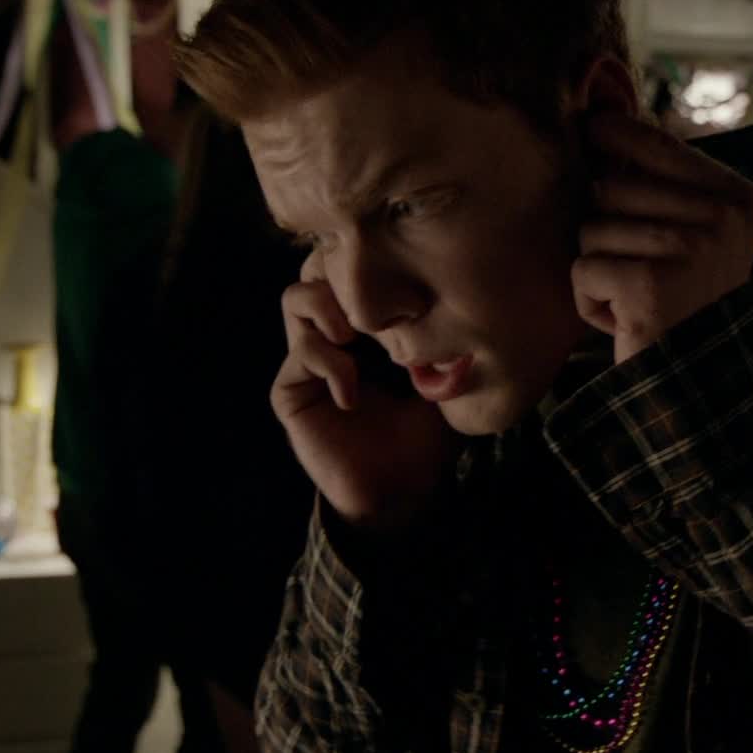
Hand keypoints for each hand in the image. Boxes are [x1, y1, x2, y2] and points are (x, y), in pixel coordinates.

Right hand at [272, 257, 459, 529]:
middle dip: (342, 273)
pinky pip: (299, 355)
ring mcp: (308, 360)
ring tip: (356, 337)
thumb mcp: (445, 376)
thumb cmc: (425, 434)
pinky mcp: (291, 392)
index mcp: (367, 324)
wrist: (401, 491)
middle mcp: (333, 334)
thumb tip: (461, 291)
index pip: (354, 266)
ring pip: (296, 299)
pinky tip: (353, 394)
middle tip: (374, 301)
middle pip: (317, 268)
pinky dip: (329, 364)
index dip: (372, 261)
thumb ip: (444, 335)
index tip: (406, 285)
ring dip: (328, 308)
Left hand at [572, 113, 752, 363]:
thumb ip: (665, 184)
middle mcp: (721, 217)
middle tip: (639, 273)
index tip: (591, 123)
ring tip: (634, 299)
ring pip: (592, 228)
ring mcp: (688, 248)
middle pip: (612, 188)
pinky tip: (624, 321)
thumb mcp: (696, 235)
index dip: (617, 133)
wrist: (700, 383)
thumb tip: (603, 123)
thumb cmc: (686, 305)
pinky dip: (589, 301)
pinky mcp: (650, 282)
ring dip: (598, 269)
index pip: (661, 144)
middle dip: (606, 232)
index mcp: (739, 198)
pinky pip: (582, 268)